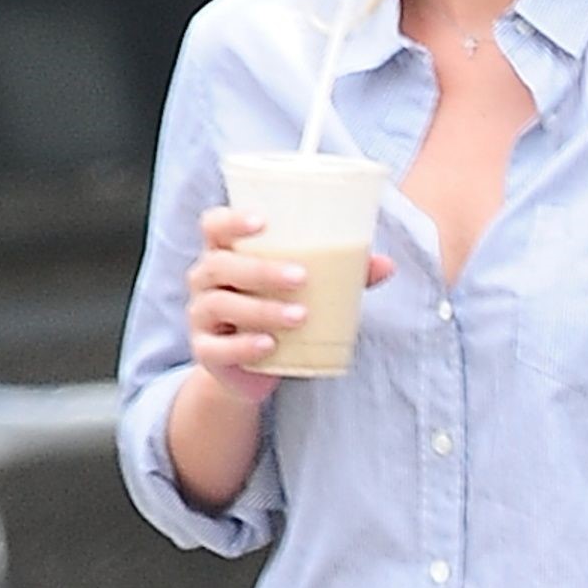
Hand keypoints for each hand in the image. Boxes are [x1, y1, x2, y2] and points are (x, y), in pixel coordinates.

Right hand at [185, 203, 392, 396]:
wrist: (251, 368)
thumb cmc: (276, 310)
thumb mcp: (304, 290)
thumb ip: (340, 274)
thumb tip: (385, 264)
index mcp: (225, 252)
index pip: (213, 225)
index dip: (232, 219)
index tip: (264, 221)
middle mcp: (206, 280)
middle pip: (221, 265)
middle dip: (261, 270)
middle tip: (302, 277)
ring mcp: (201, 316)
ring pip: (221, 305)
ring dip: (261, 309)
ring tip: (300, 316)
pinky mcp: (205, 352)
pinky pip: (218, 348)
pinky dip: (244, 346)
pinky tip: (269, 345)